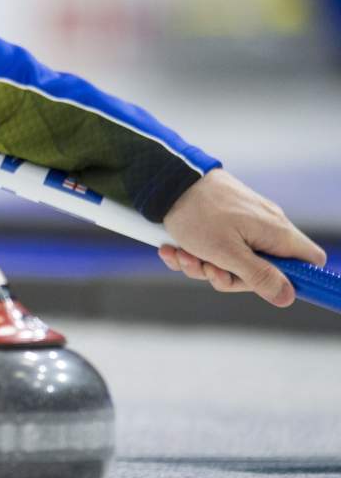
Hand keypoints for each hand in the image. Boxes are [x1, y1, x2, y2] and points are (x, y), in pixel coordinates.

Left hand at [161, 169, 326, 306]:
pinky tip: (172, 249)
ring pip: (232, 261)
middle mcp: (266, 227)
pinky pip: (215, 248)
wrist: (166, 181)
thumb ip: (258, 276)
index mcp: (276, 233)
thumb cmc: (198, 215)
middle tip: (207, 269)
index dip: (295, 279)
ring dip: (202, 265)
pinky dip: (192, 252)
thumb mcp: (227, 253)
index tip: (264, 286)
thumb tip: (287, 296)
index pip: (310, 260)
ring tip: (182, 254)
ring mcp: (245, 223)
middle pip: (261, 270)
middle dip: (228, 277)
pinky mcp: (223, 220)